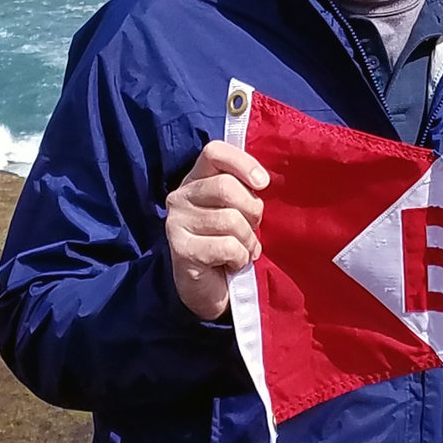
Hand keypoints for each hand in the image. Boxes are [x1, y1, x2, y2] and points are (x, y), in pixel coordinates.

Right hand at [164, 141, 269, 320]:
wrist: (209, 290)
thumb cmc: (229, 243)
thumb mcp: (238, 211)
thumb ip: (245, 190)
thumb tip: (265, 180)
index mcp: (197, 179)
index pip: (214, 152)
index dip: (243, 162)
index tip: (263, 183)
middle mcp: (180, 196)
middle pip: (226, 187)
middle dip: (252, 210)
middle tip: (253, 229)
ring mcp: (177, 222)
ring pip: (230, 220)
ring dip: (248, 240)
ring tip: (244, 250)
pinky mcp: (181, 249)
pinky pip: (228, 246)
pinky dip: (240, 258)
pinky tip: (232, 263)